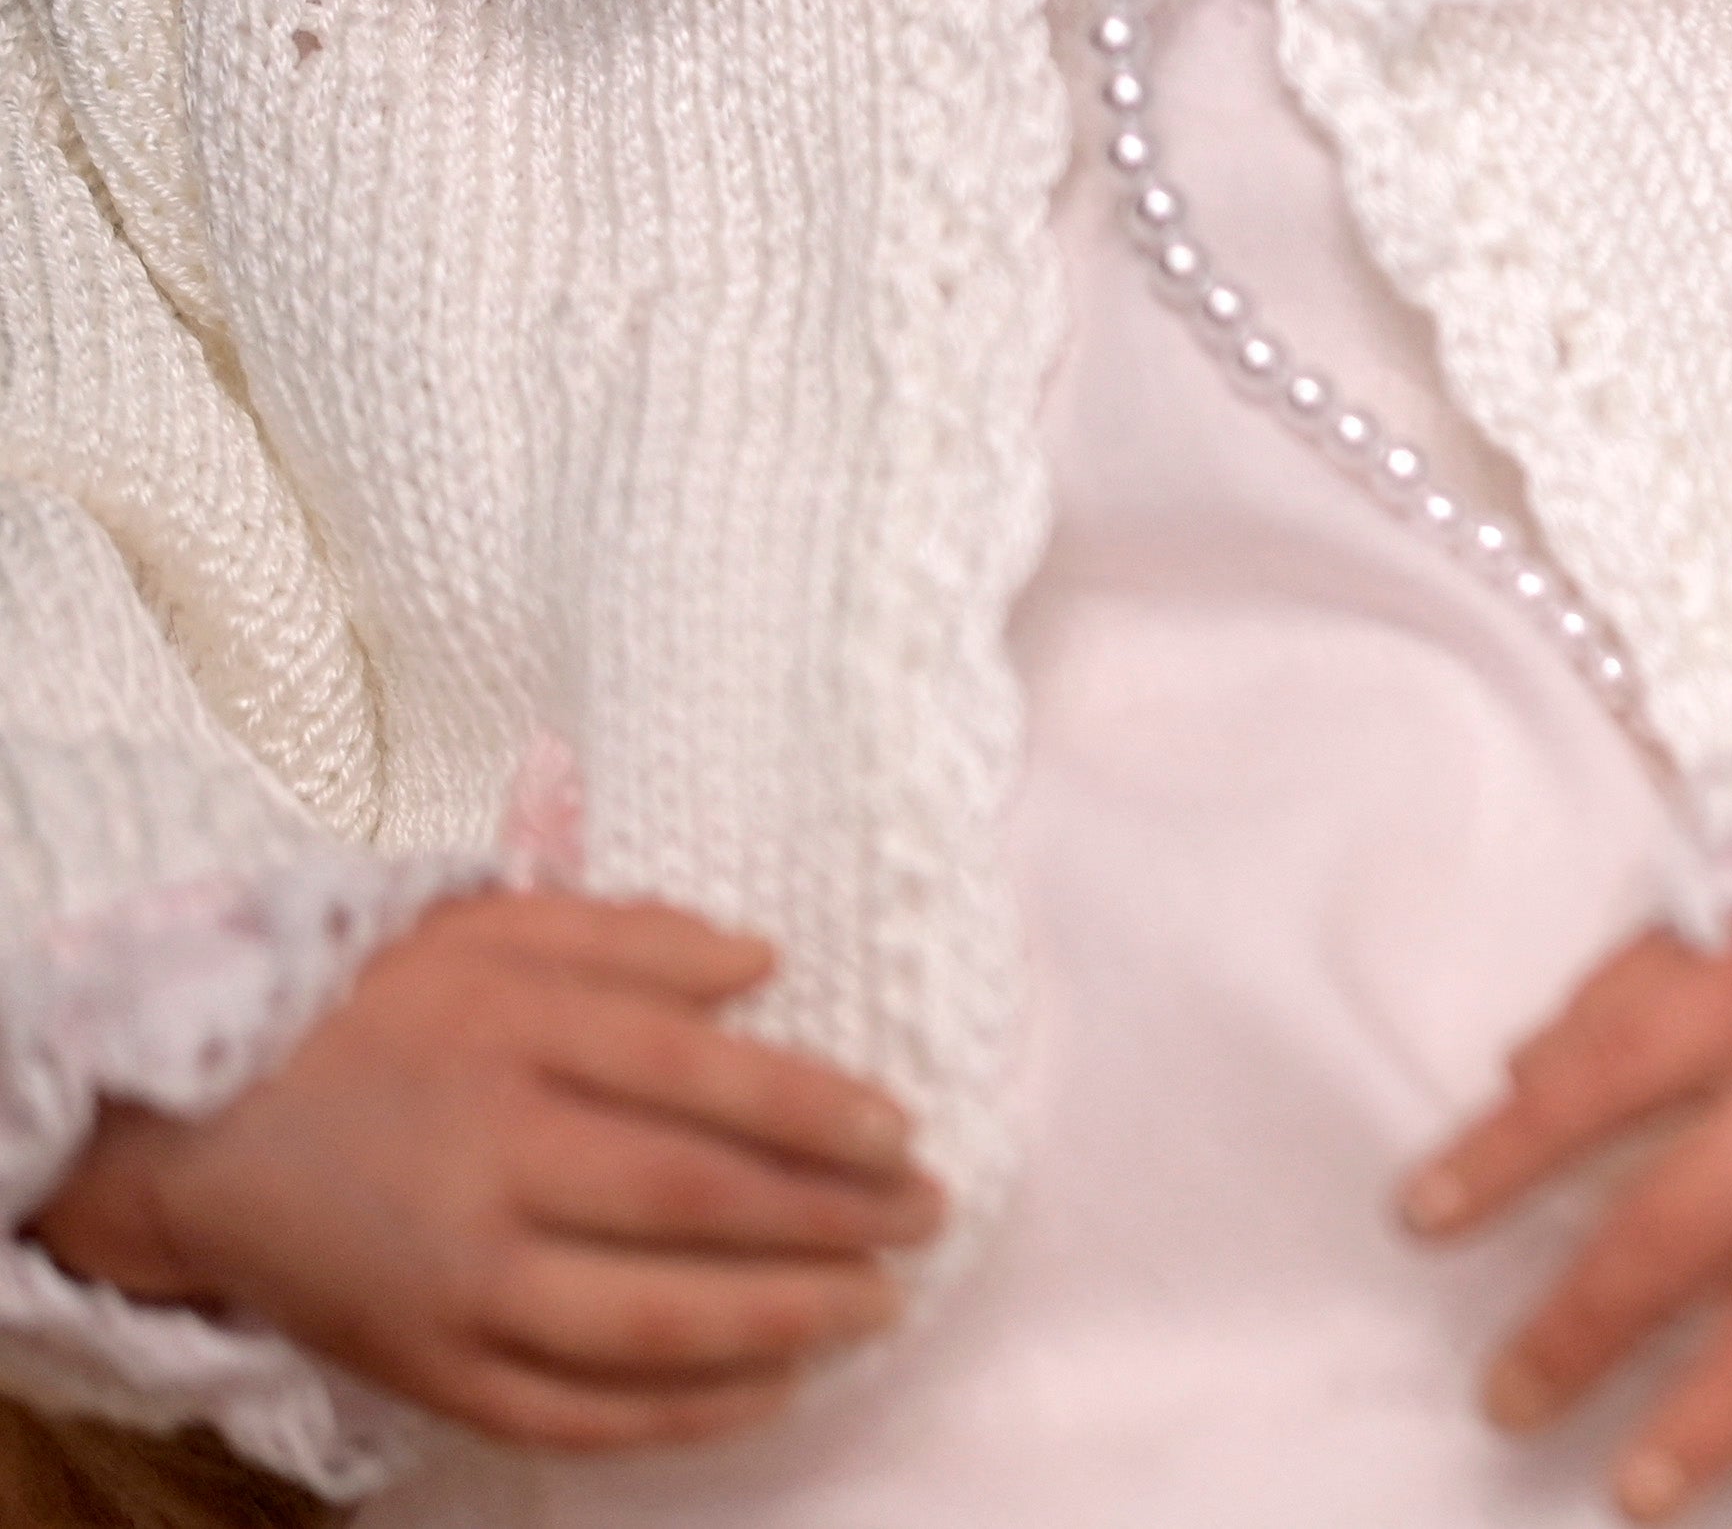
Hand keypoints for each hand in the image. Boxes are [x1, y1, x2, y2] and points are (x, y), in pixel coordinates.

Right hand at [19, 892, 939, 1451]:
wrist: (193, 1135)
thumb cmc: (367, 1017)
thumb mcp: (489, 929)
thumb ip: (632, 938)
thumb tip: (764, 962)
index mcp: (514, 1044)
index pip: (703, 1081)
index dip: (819, 1112)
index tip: (904, 1133)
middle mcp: (489, 1167)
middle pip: (695, 1203)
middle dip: (834, 1219)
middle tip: (928, 1220)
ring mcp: (455, 1285)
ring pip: (647, 1324)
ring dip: (784, 1321)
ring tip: (877, 1306)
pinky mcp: (423, 1370)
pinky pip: (571, 1412)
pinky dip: (681, 1413)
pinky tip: (770, 1389)